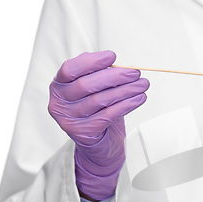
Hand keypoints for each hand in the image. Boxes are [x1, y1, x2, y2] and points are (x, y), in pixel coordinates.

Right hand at [48, 51, 149, 200]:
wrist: (99, 144)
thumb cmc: (98, 111)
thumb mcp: (95, 90)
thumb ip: (100, 75)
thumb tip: (117, 63)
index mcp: (59, 87)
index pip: (70, 69)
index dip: (91, 62)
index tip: (112, 56)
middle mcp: (59, 103)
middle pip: (86, 85)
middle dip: (115, 76)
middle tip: (135, 73)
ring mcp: (69, 120)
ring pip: (100, 100)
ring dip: (125, 90)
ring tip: (143, 85)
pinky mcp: (84, 133)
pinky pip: (108, 115)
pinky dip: (126, 105)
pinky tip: (139, 98)